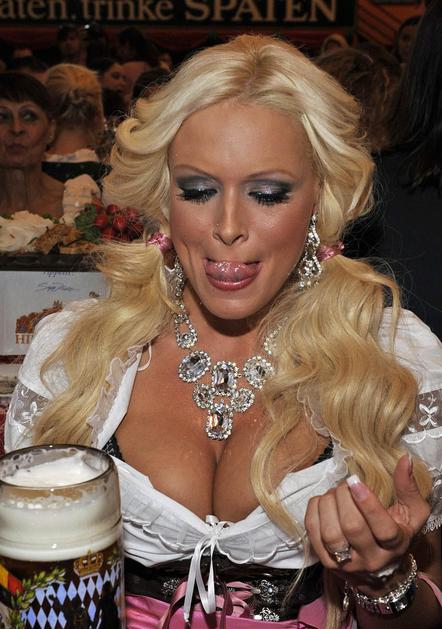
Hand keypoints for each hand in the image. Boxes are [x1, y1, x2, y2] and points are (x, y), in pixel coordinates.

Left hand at [304, 454, 430, 584]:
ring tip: (334, 493)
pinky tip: (322, 502)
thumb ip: (408, 488)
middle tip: (345, 486)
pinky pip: (313, 534)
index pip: (383, 529)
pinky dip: (314, 511)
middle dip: (344, 498)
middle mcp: (371, 559)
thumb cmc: (396, 533)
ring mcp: (347, 564)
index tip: (355, 481)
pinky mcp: (328, 562)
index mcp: (395, 546)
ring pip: (331, 534)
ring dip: (328, 505)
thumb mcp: (411, 514)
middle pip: (352, 528)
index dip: (367, 503)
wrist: (380, 573)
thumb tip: (405, 459)